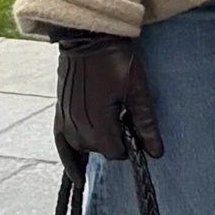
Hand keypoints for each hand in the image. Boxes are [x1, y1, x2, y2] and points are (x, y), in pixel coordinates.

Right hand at [53, 38, 163, 163]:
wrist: (87, 38)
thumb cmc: (115, 61)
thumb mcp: (138, 90)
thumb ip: (146, 124)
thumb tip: (156, 153)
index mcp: (99, 124)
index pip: (117, 153)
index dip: (130, 142)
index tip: (134, 125)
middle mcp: (78, 129)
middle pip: (102, 150)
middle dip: (115, 138)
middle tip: (122, 112)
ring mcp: (65, 123)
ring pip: (86, 147)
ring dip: (97, 140)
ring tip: (107, 116)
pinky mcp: (58, 116)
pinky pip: (62, 147)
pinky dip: (70, 161)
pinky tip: (78, 177)